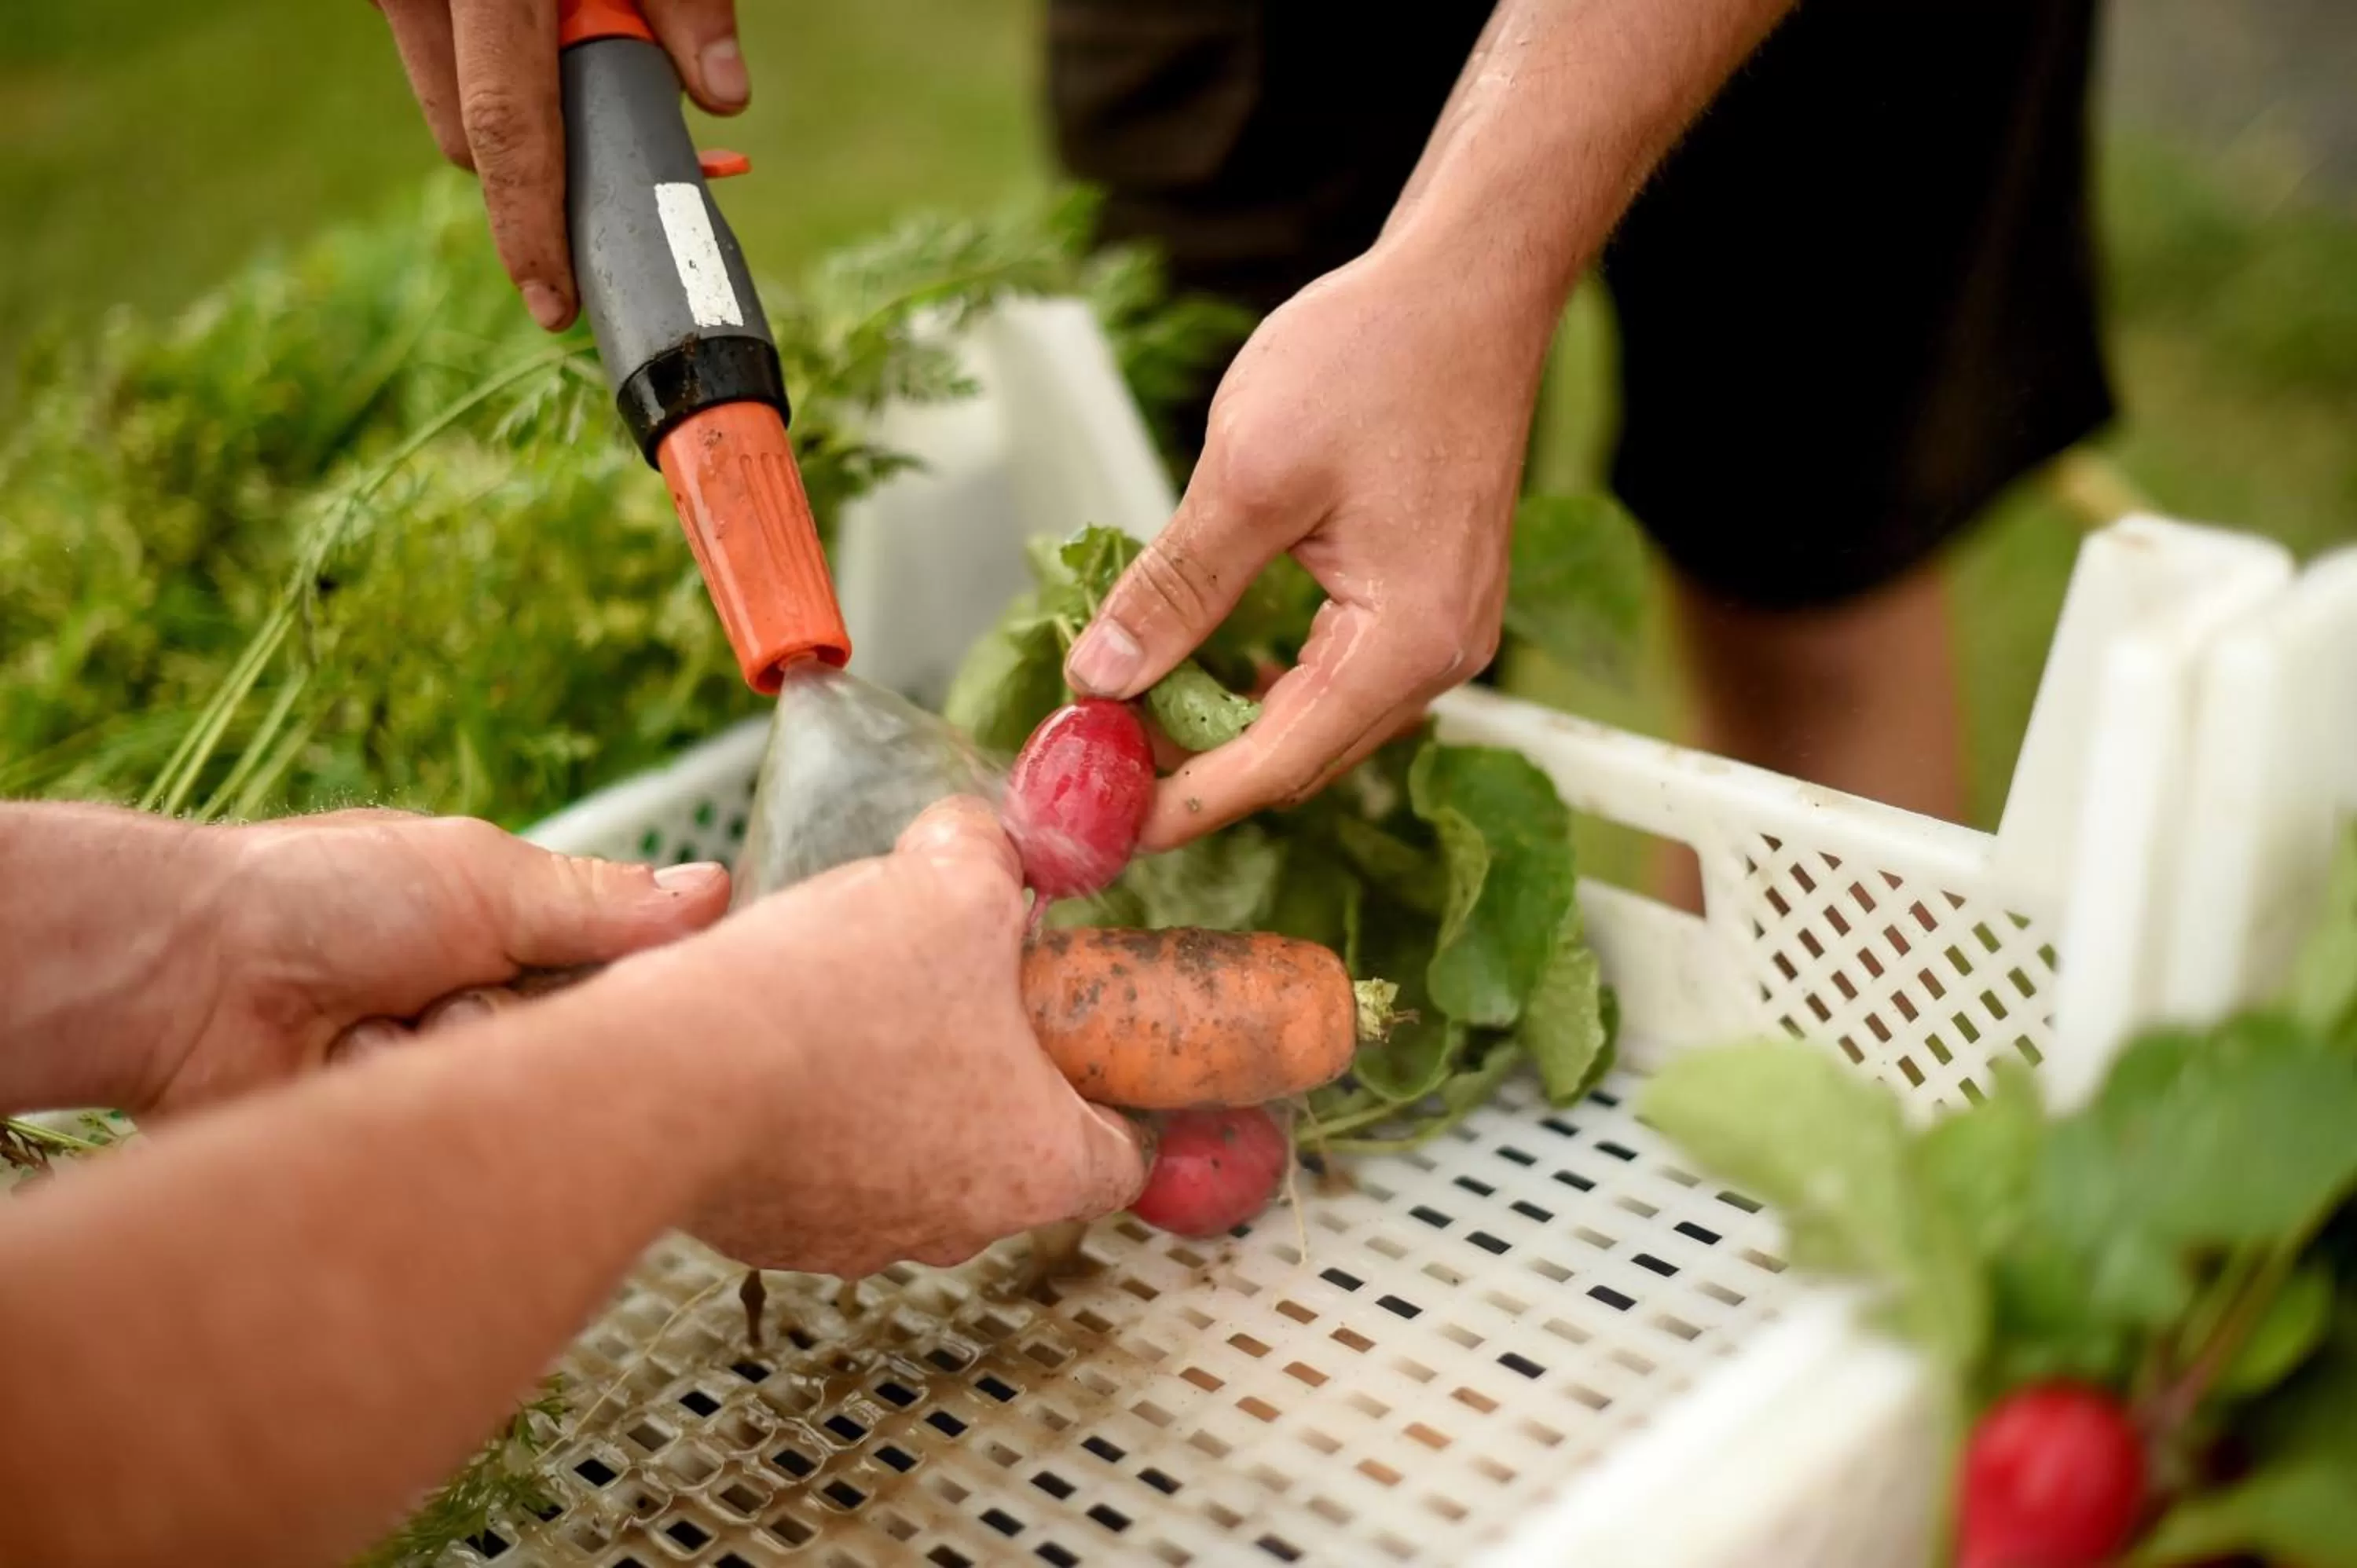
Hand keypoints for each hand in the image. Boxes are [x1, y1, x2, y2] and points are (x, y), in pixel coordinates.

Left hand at [155, 811, 729, 1110]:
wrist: (186, 975)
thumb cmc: (320, 897)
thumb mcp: (482, 876)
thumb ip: (601, 903)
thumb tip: (715, 890)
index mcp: (511, 939)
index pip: (625, 976)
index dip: (639, 983)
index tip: (652, 982)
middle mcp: (482, 1011)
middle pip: (580, 1048)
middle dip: (530, 1021)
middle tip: (470, 991)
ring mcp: (437, 1076)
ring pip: (516, 1098)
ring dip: (454, 1054)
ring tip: (387, 1022)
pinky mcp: (396, 1137)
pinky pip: (451, 1141)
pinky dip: (402, 1095)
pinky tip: (351, 1065)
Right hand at [372, 0, 748, 328]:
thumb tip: (725, 100)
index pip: (507, 130)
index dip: (529, 228)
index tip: (554, 304)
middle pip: (470, 134)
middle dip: (533, 170)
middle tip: (611, 167)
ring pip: (448, 97)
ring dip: (514, 108)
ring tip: (581, 63)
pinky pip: (437, 51)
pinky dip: (490, 62)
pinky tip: (535, 26)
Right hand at [620, 797, 1148, 1274]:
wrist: (669, 1080)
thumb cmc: (836, 1001)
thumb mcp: (953, 885)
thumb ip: (989, 857)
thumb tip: (981, 839)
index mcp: (1037, 1166)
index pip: (1123, 1158)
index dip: (1118, 1095)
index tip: (1094, 1046)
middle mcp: (958, 1226)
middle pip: (1011, 1151)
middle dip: (994, 1071)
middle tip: (962, 993)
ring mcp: (858, 1239)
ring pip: (908, 1159)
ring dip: (897, 1093)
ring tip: (858, 1005)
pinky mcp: (773, 1231)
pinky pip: (816, 1167)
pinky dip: (811, 1114)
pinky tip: (783, 1040)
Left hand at [1064, 242, 1550, 847]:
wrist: (1467, 284)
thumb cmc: (1375, 357)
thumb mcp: (1248, 476)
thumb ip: (1174, 590)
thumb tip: (1099, 677)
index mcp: (1407, 643)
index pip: (1276, 766)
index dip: (1181, 804)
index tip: (1099, 826)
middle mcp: (1441, 657)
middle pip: (1299, 760)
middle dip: (1194, 774)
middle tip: (1095, 767)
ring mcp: (1443, 632)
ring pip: (1316, 724)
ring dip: (1226, 731)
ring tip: (1132, 721)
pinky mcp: (1428, 601)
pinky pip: (1339, 678)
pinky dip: (1266, 687)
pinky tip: (1206, 670)